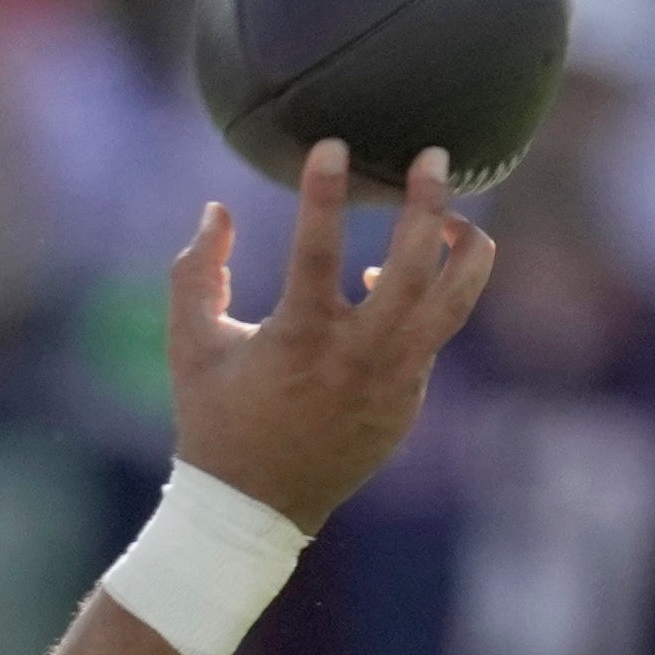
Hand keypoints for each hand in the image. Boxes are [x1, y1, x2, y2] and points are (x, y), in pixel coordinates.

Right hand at [163, 142, 498, 532]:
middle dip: (429, 201)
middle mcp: (354, 356)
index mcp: (296, 340)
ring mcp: (392, 378)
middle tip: (432, 157)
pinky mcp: (410, 396)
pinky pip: (435, 329)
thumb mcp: (191, 348)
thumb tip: (217, 209)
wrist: (254, 508)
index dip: (323, 192)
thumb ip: (197, 275)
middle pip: (417, 262)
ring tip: (454, 216)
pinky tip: (409, 278)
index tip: (333, 145)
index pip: (316, 250)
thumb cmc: (215, 421)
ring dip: (463, 245)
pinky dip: (429, 295)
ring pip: (456, 295)